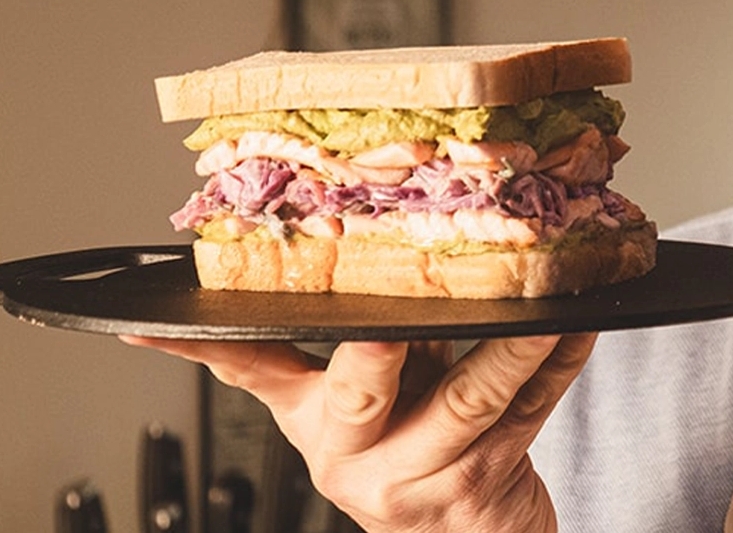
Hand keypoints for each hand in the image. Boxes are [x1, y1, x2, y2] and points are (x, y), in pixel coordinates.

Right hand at [119, 333, 596, 532]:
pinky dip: (559, 366)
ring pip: (471, 396)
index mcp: (313, 422)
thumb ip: (332, 341)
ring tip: (539, 297)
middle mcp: (356, 454)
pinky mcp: (487, 485)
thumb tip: (316, 247)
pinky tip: (577, 326)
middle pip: (365, 385)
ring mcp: (424, 475)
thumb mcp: (344, 408)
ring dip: (512, 343)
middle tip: (400, 303)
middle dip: (385, 343)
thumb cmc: (401, 451)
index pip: (249, 371)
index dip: (202, 345)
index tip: (155, 323)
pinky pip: (531, 412)